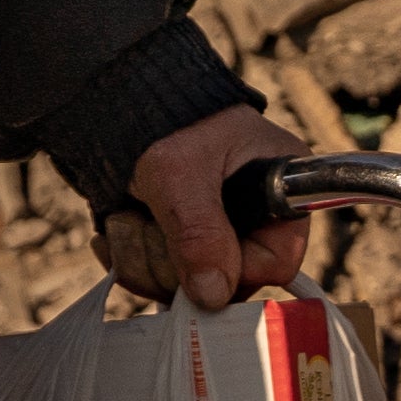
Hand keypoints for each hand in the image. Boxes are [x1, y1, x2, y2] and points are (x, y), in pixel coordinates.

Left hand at [119, 103, 317, 311]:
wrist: (126, 105)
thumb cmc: (168, 123)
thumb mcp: (181, 173)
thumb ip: (200, 232)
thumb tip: (214, 295)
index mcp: (278, 191)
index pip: (278, 262)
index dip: (237, 270)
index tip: (198, 258)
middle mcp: (253, 221)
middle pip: (225, 284)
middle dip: (176, 263)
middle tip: (148, 222)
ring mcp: (213, 237)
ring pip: (183, 286)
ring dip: (145, 254)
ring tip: (132, 214)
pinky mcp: (179, 247)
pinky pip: (154, 278)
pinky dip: (130, 254)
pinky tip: (122, 222)